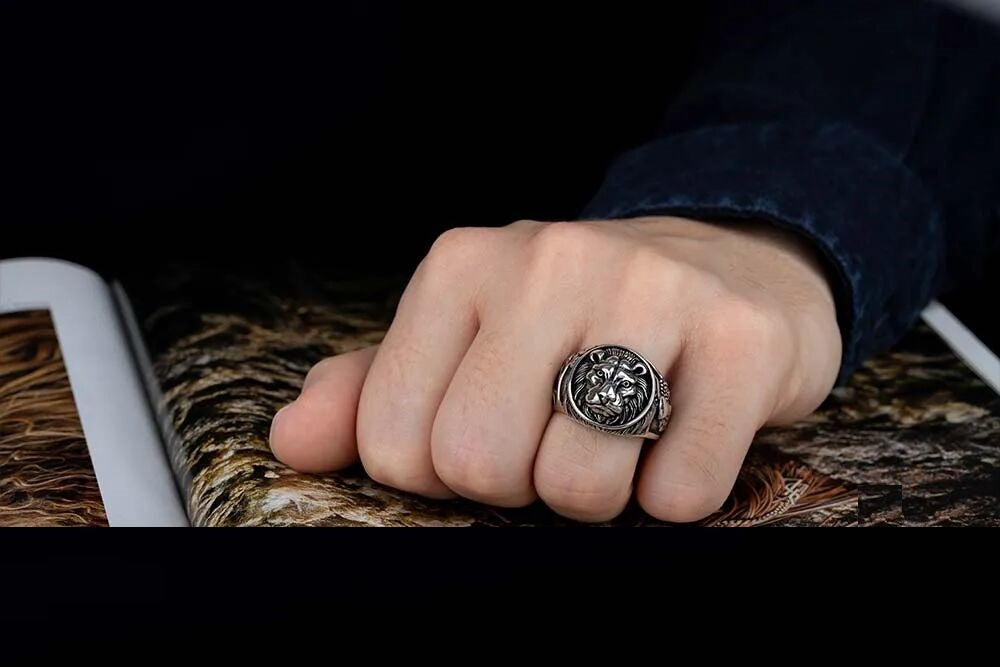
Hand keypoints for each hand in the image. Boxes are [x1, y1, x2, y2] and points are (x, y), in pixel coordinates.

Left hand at [269, 217, 840, 521]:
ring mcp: (651, 290)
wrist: (730, 266)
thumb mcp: (465, 337)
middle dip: (522, 484)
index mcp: (461, 268)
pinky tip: (685, 431)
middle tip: (562, 437)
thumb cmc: (578, 320)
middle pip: (482, 465)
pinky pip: (680, 494)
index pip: (398, 443)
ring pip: (581, 488)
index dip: (444, 473)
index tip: (497, 433)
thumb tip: (291, 445)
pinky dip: (677, 493)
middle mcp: (549, 261)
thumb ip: (374, 390)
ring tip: (624, 432)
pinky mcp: (740, 339)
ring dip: (602, 491)